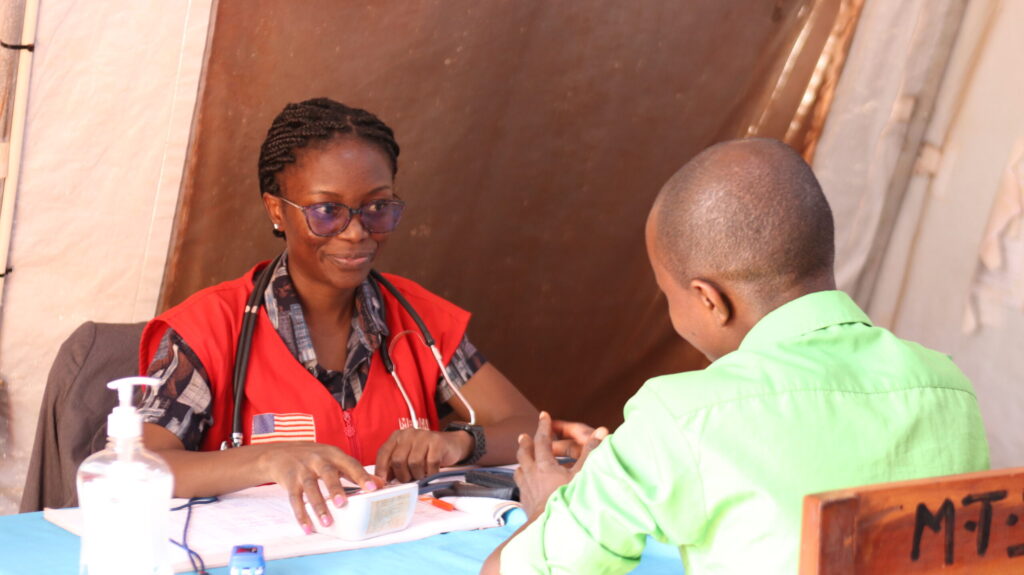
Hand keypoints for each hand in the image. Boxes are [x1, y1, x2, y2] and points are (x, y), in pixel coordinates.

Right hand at [256, 442, 382, 533]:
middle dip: (335, 489)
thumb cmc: (315, 458)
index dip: (362, 476)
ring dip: (318, 506)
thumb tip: (381, 484)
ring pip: (310, 488)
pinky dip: (301, 515)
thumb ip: (355, 472)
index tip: (374, 488)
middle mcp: (317, 460)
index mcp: (333, 454)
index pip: (350, 464)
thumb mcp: (335, 459)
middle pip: (327, 473)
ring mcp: (302, 470)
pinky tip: (308, 528)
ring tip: (327, 523)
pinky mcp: (289, 481)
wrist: (280, 452)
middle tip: (343, 504)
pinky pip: (294, 499)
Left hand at [374, 428, 471, 482]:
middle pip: (398, 460)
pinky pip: (430, 464)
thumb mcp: (407, 457)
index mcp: (397, 436)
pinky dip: (430, 473)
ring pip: (414, 463)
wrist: (451, 444)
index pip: (384, 453)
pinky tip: (432, 471)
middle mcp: (409, 434)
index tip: (384, 483)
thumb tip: (382, 481)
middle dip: (403, 475)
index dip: (382, 470)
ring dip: (418, 475)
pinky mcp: (437, 442)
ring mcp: (424, 436)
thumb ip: (394, 466)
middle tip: (409, 480)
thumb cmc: (425, 454)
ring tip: (422, 474)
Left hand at [514, 411, 606, 519]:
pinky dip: (522, 481)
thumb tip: (601, 431)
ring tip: (522, 459)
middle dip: (525, 442)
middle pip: (525, 454)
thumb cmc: (568, 500)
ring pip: (519, 470)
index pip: (542, 440)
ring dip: (521, 462)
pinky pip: (520, 487)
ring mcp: (526, 489)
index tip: (544, 415)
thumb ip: (591, 452)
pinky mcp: (525, 503)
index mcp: (545, 465)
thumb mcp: (582, 474)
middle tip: (523, 435)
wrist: (549, 529)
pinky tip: (524, 485)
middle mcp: (532, 474)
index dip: (544, 426)